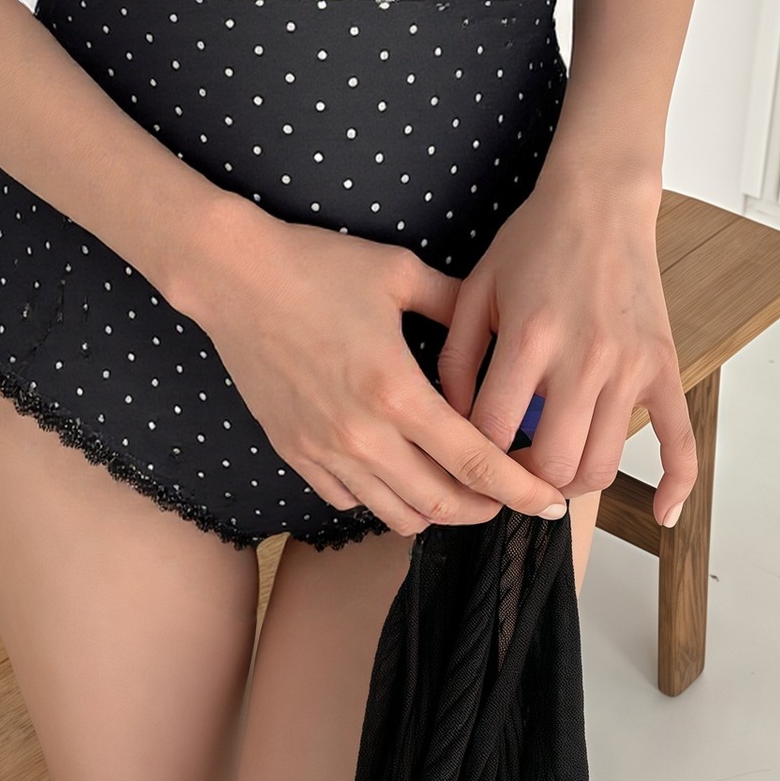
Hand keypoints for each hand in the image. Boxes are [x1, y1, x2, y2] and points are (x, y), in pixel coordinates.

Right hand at [178, 200, 570, 536]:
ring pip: (395, 515)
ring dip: (436, 510)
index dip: (519, 491)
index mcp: (396, 391)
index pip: (475, 463)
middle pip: (441, 504)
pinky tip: (397, 471)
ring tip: (456, 487)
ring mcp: (323, 449)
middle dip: (485, 510)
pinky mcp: (294, 451)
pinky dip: (382, 498)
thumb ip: (455, 302)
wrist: (232, 277)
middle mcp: (361, 434)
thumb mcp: (398, 273)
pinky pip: (349, 502)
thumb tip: (498, 321)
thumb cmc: (314, 266)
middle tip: (507, 495)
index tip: (548, 502)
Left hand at [437, 167, 696, 527]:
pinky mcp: (663, 367)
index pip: (491, 432)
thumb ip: (457, 358)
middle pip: (551, 464)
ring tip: (550, 471)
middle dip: (521, 482)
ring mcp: (630, 367)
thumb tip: (449, 420)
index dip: (469, 455)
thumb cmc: (533, 241)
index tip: (463, 456)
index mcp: (530, 338)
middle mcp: (584, 359)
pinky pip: (680, 441)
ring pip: (603, 465)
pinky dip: (676, 486)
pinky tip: (661, 513)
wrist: (599, 200)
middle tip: (505, 473)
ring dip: (572, 483)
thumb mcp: (476, 289)